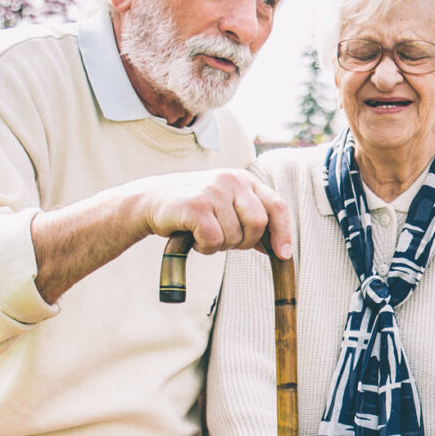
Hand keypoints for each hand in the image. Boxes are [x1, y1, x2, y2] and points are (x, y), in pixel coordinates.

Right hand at [133, 168, 292, 258]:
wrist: (151, 201)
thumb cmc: (194, 209)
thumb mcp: (227, 207)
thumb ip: (251, 221)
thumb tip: (279, 249)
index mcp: (244, 180)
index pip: (276, 206)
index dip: (283, 233)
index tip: (283, 255)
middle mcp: (232, 180)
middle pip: (258, 224)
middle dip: (244, 242)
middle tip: (225, 241)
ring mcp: (214, 191)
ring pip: (234, 236)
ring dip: (220, 245)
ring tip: (203, 233)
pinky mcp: (196, 205)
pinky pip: (214, 240)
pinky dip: (206, 247)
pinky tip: (194, 237)